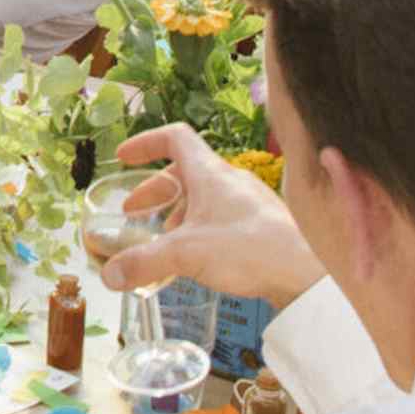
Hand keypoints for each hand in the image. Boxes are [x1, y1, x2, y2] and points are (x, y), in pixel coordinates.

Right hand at [92, 124, 321, 311]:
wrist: (306, 273)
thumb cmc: (248, 249)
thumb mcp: (185, 254)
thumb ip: (143, 263)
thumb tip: (108, 275)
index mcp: (209, 172)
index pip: (175, 137)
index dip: (146, 143)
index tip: (124, 156)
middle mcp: (230, 180)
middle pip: (184, 173)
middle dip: (154, 191)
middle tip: (133, 211)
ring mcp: (249, 202)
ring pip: (204, 197)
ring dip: (178, 212)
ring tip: (162, 238)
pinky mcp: (263, 226)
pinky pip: (222, 217)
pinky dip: (200, 229)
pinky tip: (197, 258)